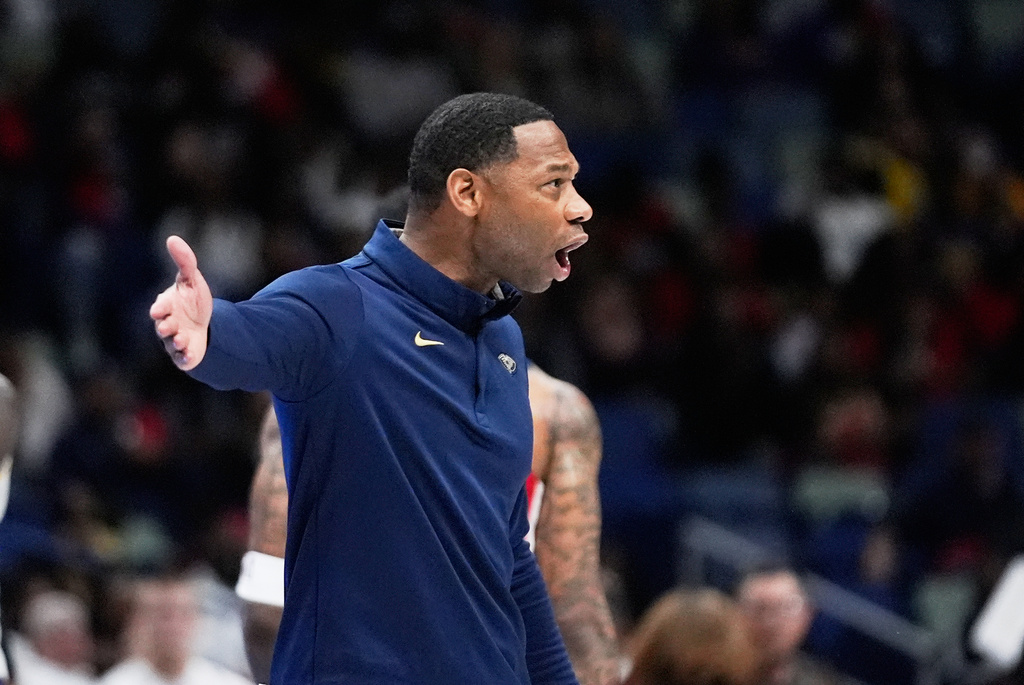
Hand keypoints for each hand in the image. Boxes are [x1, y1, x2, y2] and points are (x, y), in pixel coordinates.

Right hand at [150, 236, 212, 369]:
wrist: (204, 324)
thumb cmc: (193, 301)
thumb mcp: (192, 280)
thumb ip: (184, 262)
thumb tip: (172, 238)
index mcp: (167, 306)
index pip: (160, 307)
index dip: (160, 308)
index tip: (160, 309)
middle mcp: (168, 324)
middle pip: (163, 326)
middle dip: (166, 326)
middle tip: (169, 326)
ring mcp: (174, 340)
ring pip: (171, 343)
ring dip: (176, 341)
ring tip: (182, 339)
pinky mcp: (184, 354)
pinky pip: (182, 358)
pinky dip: (185, 357)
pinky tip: (191, 355)